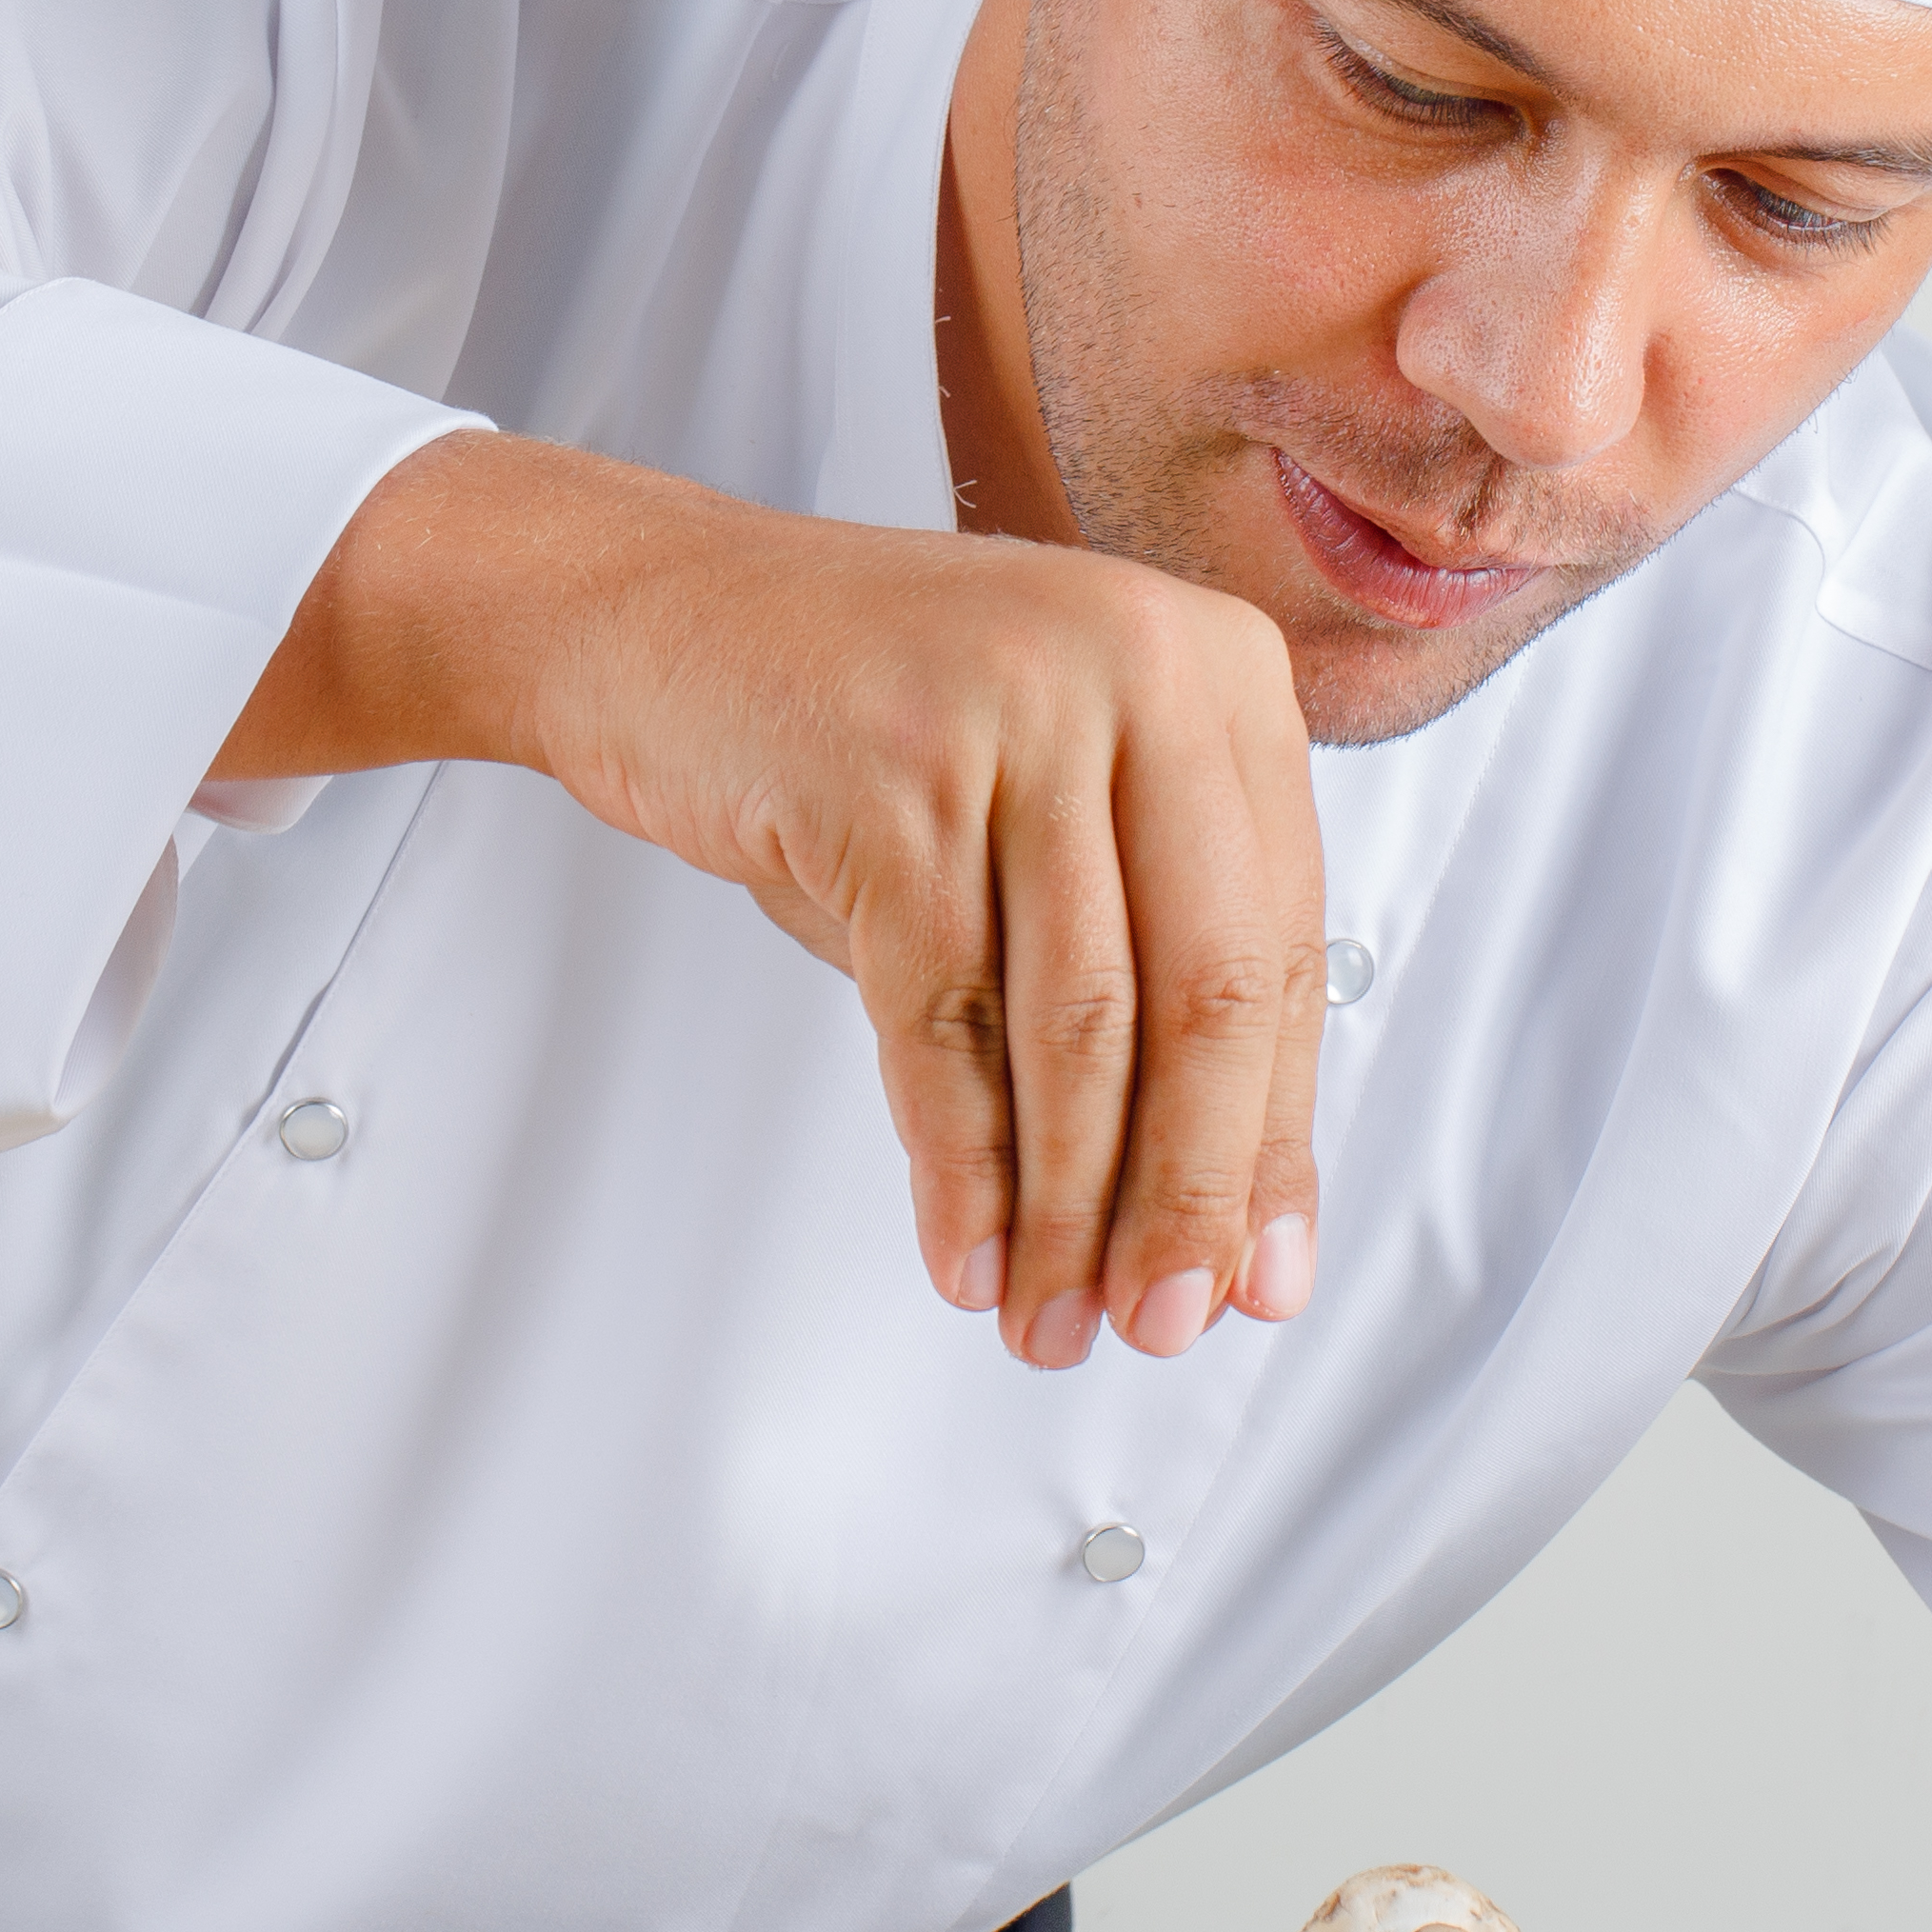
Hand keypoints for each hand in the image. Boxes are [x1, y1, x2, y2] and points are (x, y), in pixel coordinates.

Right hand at [214, 430, 1323, 1366]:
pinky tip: (966, 1254)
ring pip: (1078, 1024)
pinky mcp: (889, 778)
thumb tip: (1236, 1210)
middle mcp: (1139, 667)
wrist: (652, 610)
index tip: (1263, 1272)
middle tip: (1164, 1321)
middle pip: (1202, 992)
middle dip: (1189, 1192)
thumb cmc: (865, 722)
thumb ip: (1155, 955)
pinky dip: (960, 1165)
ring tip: (1056, 1320)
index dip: (1273, 1135)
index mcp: (1220, 671)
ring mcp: (1014, 714)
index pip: (1280, 947)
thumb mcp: (1055, 796)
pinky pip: (943, 1019)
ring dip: (1071, 1205)